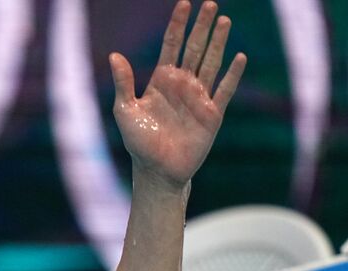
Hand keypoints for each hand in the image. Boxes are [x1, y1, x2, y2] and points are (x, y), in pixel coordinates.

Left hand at [109, 0, 245, 189]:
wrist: (157, 170)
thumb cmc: (139, 142)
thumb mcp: (125, 111)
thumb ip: (123, 83)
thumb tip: (114, 55)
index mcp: (162, 80)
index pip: (172, 45)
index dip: (177, 25)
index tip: (184, 4)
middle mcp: (182, 84)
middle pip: (195, 48)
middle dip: (202, 26)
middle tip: (211, 4)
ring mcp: (199, 96)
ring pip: (211, 62)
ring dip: (218, 42)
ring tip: (224, 21)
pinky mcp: (212, 113)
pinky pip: (225, 89)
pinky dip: (232, 74)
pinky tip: (239, 57)